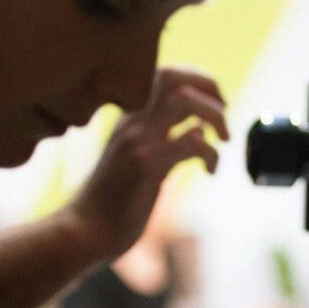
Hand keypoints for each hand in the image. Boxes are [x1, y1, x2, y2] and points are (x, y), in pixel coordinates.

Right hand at [65, 67, 229, 260]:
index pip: (163, 75)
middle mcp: (132, 123)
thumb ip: (165, 142)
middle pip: (173, 76)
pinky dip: (211, 154)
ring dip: (215, 115)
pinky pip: (191, 143)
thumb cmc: (111, 205)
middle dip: (209, 87)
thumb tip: (197, 129)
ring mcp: (138, 142)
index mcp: (129, 120)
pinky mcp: (146, 166)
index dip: (196, 80)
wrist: (83, 232)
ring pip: (185, 100)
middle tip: (225, 114)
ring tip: (225, 139)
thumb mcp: (139, 164)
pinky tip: (209, 172)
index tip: (214, 105)